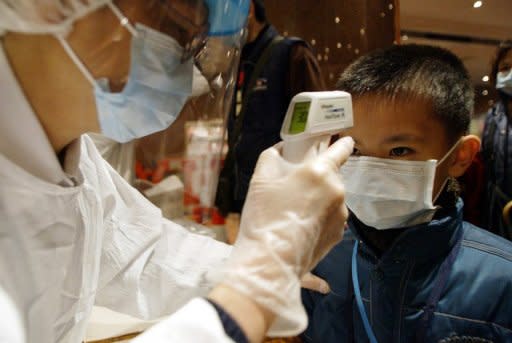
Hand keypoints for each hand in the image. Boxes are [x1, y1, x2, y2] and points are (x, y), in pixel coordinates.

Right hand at [217, 136, 353, 335]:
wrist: (271, 259)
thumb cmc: (264, 216)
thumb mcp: (261, 177)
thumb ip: (273, 155)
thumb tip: (282, 149)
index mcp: (320, 171)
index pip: (341, 149)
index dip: (342, 143)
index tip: (345, 140)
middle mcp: (337, 190)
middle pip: (331, 176)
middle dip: (316, 178)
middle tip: (294, 188)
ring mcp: (340, 214)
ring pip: (331, 198)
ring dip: (318, 199)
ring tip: (292, 212)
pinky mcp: (338, 233)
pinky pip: (331, 217)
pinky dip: (319, 218)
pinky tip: (299, 226)